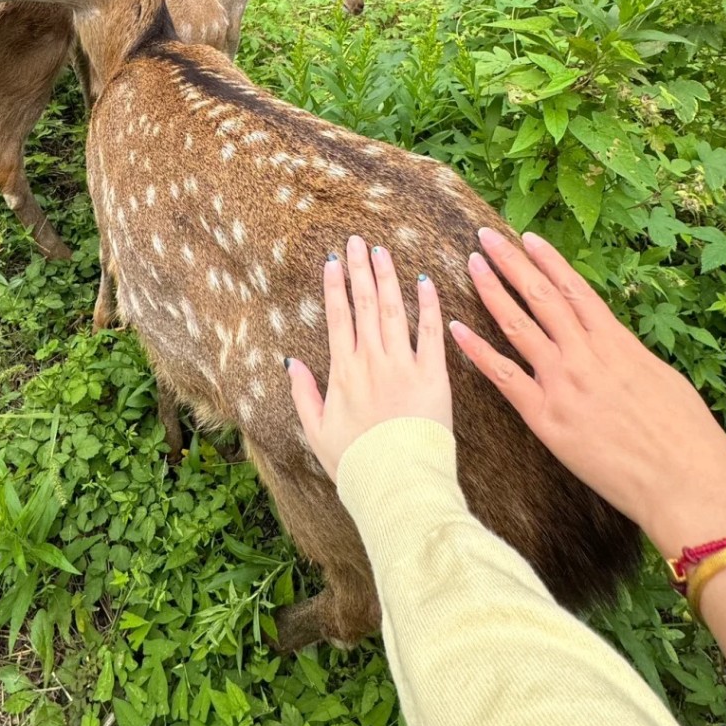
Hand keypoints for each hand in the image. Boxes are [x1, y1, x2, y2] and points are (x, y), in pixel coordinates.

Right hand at [287, 235, 452, 482]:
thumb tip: (290, 362)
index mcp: (344, 371)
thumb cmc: (356, 463)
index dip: (335, 285)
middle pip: (365, 304)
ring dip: (389, 277)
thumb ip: (303, 394)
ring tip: (384, 251)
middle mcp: (372, 360)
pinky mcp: (434, 376)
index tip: (333, 259)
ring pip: (395, 310)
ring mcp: (404, 365)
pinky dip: (429, 305)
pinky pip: (432, 333)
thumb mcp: (317, 431)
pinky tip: (426, 281)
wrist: (397, 484)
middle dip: (360, 269)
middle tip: (358, 241)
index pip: (338, 316)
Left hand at [451, 228, 725, 558]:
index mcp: (615, 341)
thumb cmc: (682, 434)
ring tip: (472, 265)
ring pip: (517, 325)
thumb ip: (627, 355)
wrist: (680, 480)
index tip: (528, 237)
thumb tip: (613, 342)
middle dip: (511, 262)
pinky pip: (503, 376)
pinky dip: (477, 350)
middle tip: (485, 236)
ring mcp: (562, 382)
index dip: (548, 260)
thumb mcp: (660, 377)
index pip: (574, 289)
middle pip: (540, 296)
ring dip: (491, 291)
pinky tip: (455, 328)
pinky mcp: (545, 417)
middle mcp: (584, 354)